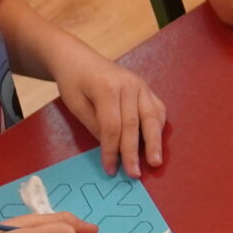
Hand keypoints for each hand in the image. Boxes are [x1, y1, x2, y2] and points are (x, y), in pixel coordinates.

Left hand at [55, 52, 167, 176]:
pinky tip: (156, 142)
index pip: (112, 127)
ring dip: (154, 142)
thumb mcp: (75, 105)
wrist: (78, 58)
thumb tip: (112, 148)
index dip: (112, 151)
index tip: (110, 170)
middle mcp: (129, 85)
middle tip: (135, 173)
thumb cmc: (73, 82)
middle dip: (134, 152)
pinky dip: (159, 126)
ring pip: (152, 117)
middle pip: (135, 124)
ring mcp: (141, 85)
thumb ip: (95, 126)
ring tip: (155, 161)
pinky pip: (157, 109)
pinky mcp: (146, 87)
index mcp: (107, 88)